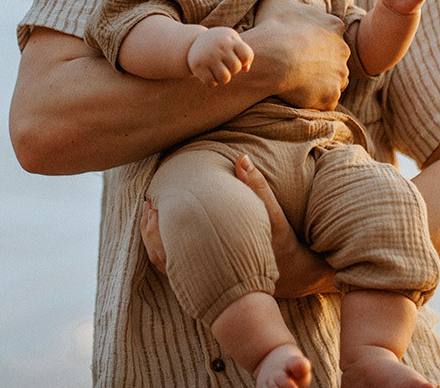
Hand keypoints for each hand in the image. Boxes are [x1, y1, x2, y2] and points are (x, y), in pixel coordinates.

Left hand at [138, 153, 336, 296]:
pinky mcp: (208, 281)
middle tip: (147, 207)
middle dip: (150, 231)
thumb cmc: (281, 240)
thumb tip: (241, 157)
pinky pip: (175, 270)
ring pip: (166, 265)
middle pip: (162, 256)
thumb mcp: (271, 213)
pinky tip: (165, 232)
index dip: (156, 227)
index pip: (173, 244)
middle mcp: (207, 270)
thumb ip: (256, 186)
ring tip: (151, 216)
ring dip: (154, 242)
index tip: (152, 204)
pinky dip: (164, 252)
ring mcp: (206, 279)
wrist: (293, 273)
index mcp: (217, 255)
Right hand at [187, 27, 253, 86]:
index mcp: (230, 39)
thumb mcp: (232, 43)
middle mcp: (219, 47)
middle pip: (235, 67)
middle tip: (226, 65)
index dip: (245, 61)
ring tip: (220, 72)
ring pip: (224, 78)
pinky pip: (211, 83)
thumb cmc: (221, 44)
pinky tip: (210, 75)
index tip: (238, 59)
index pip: (246, 55)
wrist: (194, 41)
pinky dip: (212, 82)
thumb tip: (246, 68)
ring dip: (224, 78)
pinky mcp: (198, 66)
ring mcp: (208, 56)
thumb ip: (243, 53)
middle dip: (233, 70)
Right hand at [251, 0, 349, 110]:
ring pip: (332, 79)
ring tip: (296, 78)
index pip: (330, 35)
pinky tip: (298, 92)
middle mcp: (344, 50)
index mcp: (335, 26)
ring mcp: (339, 75)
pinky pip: (325, 99)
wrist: (270, 58)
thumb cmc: (274, 26)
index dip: (312, 40)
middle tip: (295, 62)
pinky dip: (315, 98)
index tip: (296, 43)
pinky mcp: (331, 96)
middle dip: (318, 61)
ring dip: (318, 80)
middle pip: (334, 57)